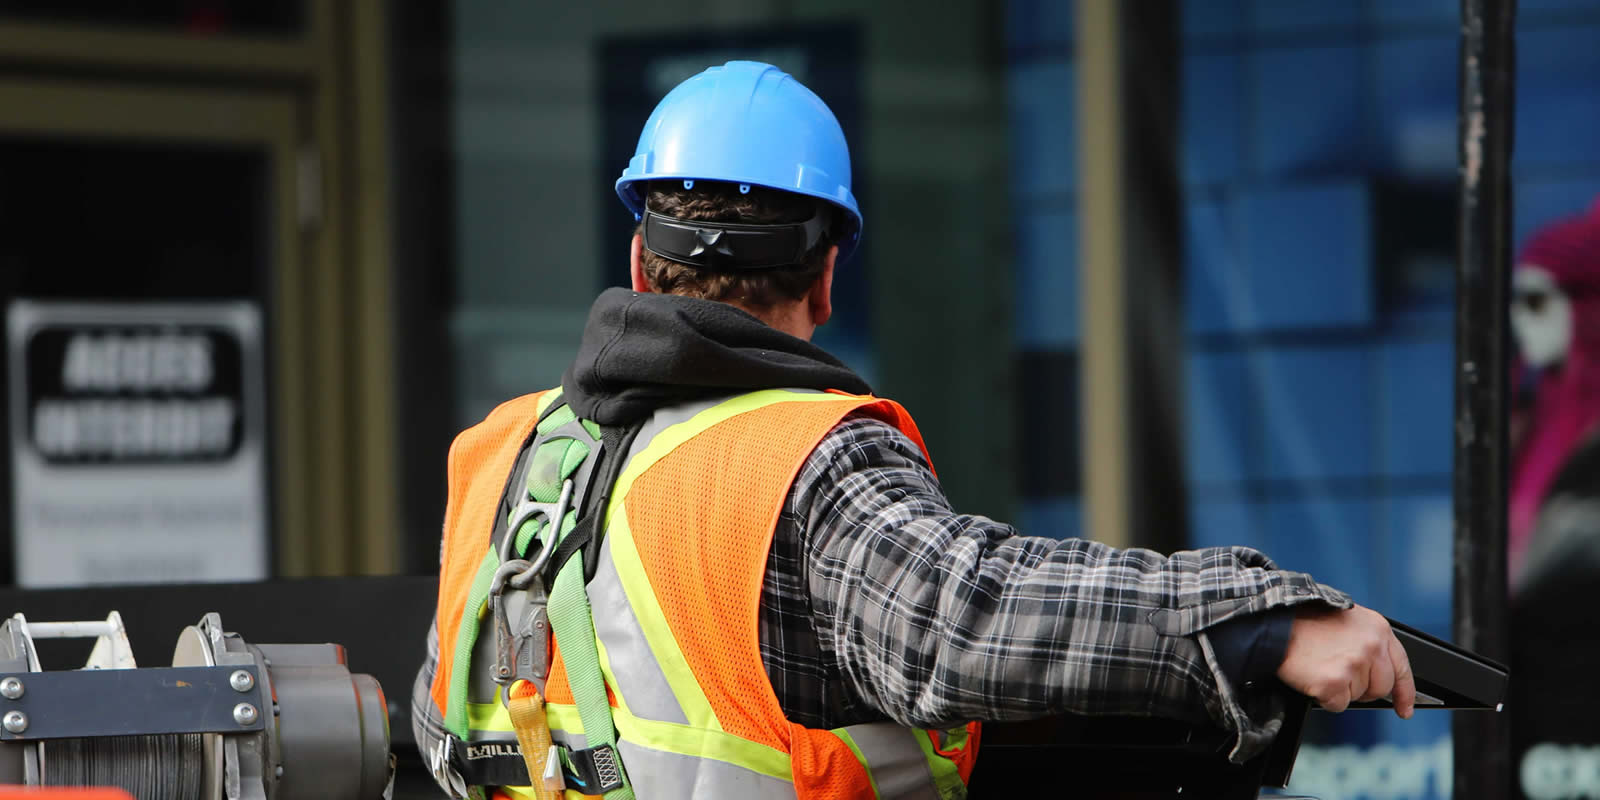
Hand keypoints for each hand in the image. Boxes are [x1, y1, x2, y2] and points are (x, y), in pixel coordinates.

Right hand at [1275, 605, 1414, 718]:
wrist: (1276, 622)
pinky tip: (1314, 676)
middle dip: (1362, 689)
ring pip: (1358, 697)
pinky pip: (1337, 704)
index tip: (1404, 709)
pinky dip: (1324, 697)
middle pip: (1380, 688)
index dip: (1404, 692)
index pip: (1402, 667)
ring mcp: (1354, 665)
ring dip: (1339, 690)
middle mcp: (1371, 647)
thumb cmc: (1305, 622)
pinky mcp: (1334, 682)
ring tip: (1321, 666)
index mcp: (1378, 629)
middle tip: (1338, 675)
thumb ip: (1369, 643)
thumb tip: (1377, 673)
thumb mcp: (1348, 621)